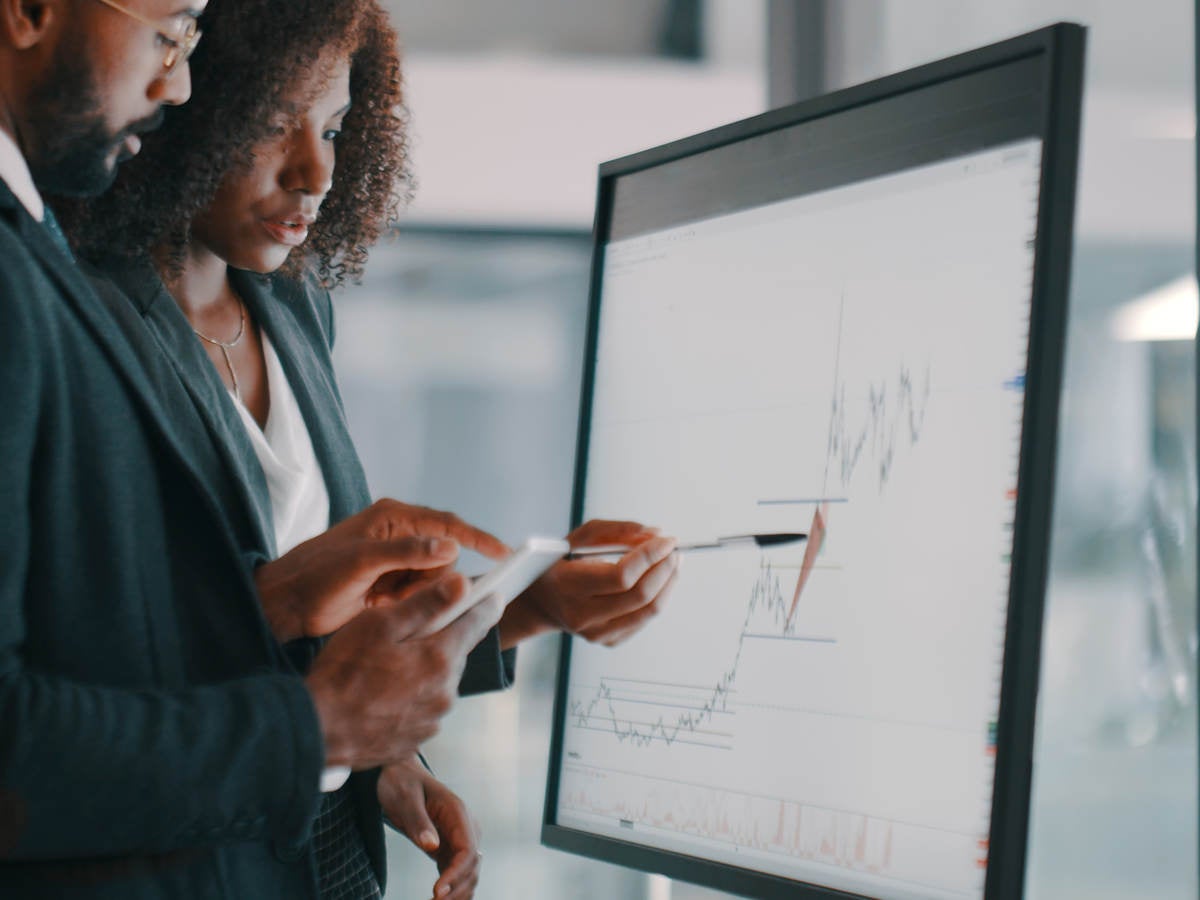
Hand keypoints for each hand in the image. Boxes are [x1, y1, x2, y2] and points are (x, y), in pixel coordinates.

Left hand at [255, 498, 509, 641]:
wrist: (285, 605)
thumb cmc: (314, 576)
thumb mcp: (360, 562)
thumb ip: (405, 552)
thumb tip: (449, 546)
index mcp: (393, 517)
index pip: (447, 524)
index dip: (477, 538)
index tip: (503, 555)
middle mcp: (399, 535)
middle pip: (443, 558)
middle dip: (434, 581)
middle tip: (400, 596)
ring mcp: (395, 560)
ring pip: (433, 580)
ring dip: (418, 596)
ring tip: (383, 602)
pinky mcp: (391, 583)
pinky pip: (419, 594)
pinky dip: (410, 605)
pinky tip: (383, 607)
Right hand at [305, 573, 502, 769]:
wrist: (317, 731)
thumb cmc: (342, 673)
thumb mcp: (380, 625)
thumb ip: (426, 604)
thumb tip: (463, 584)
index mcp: (440, 659)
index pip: (477, 624)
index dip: (485, 605)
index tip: (494, 595)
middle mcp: (445, 692)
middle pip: (455, 653)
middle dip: (440, 639)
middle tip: (409, 633)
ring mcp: (432, 719)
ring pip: (438, 682)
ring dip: (423, 671)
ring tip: (386, 668)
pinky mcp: (415, 739)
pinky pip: (422, 708)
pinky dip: (410, 697)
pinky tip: (382, 694)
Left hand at [378, 757, 480, 899]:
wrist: (399, 774)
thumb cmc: (400, 781)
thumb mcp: (405, 798)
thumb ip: (418, 821)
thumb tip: (432, 846)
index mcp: (457, 813)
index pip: (467, 850)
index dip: (456, 874)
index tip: (438, 892)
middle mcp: (464, 826)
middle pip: (472, 865)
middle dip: (457, 888)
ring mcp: (459, 838)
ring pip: (468, 872)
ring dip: (457, 892)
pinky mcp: (448, 847)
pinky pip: (456, 872)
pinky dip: (453, 888)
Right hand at [499, 520, 679, 647]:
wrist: (541, 603)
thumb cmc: (560, 564)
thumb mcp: (579, 537)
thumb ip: (616, 531)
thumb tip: (655, 534)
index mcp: (567, 585)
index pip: (620, 576)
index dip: (650, 556)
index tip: (667, 540)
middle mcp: (580, 615)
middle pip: (640, 596)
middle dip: (664, 569)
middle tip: (673, 551)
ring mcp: (596, 633)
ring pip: (648, 611)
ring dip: (668, 583)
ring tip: (672, 563)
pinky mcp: (609, 640)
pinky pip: (644, 619)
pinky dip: (658, 596)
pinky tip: (657, 580)